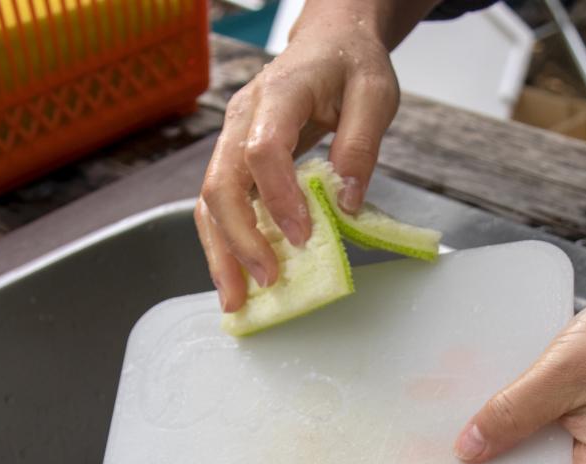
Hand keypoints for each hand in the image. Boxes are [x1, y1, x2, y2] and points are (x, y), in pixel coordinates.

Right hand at [196, 11, 398, 311]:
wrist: (328, 41)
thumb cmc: (350, 65)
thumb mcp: (375, 93)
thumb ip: (362, 143)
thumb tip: (346, 202)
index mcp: (278, 94)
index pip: (263, 150)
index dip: (279, 198)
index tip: (305, 236)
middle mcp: (241, 119)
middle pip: (221, 184)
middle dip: (239, 240)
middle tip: (269, 281)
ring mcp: (231, 141)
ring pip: (209, 202)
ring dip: (221, 253)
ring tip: (238, 300)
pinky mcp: (235, 162)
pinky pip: (219, 207)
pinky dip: (226, 245)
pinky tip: (238, 279)